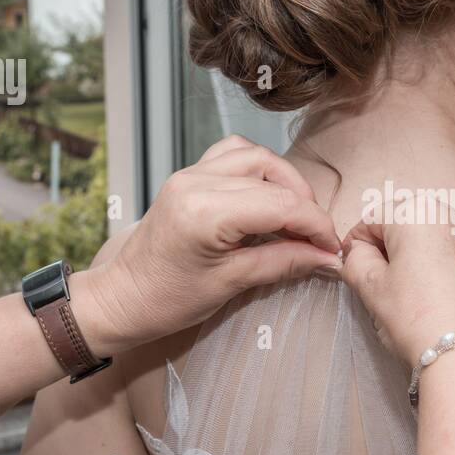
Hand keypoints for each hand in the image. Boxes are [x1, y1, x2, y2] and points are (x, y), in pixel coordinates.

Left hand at [82, 135, 341, 354]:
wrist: (122, 298)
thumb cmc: (167, 300)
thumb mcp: (232, 284)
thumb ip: (284, 262)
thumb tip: (327, 257)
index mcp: (205, 211)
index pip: (282, 204)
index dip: (316, 225)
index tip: (332, 248)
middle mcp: (197, 182)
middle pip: (274, 177)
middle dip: (305, 206)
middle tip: (318, 239)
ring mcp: (190, 173)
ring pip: (256, 156)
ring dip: (285, 182)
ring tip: (296, 217)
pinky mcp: (187, 175)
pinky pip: (232, 154)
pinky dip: (258, 169)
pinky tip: (267, 195)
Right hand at [340, 211, 454, 367]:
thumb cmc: (416, 318)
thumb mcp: (371, 288)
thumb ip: (356, 260)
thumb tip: (359, 253)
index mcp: (418, 212)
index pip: (374, 216)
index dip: (357, 241)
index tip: (353, 264)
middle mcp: (454, 216)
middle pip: (408, 220)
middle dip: (390, 244)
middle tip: (379, 278)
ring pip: (435, 236)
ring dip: (417, 253)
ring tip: (409, 289)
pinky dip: (443, 264)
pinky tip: (437, 294)